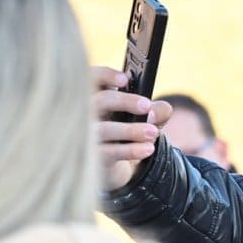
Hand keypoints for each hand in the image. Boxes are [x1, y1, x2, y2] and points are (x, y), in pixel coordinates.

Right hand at [91, 65, 172, 190]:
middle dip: (124, 101)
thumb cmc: (131, 133)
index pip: (92, 79)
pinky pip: (108, 153)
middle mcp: (85, 114)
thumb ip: (157, 110)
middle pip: (98, 101)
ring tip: (154, 132)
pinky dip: (130, 150)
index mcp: (97, 97)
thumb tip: (155, 112)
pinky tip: (148, 148)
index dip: (105, 75)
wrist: (120, 166)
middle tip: (146, 106)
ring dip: (130, 130)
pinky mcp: (90, 158)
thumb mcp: (147, 119)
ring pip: (102, 129)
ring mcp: (84, 136)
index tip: (125, 80)